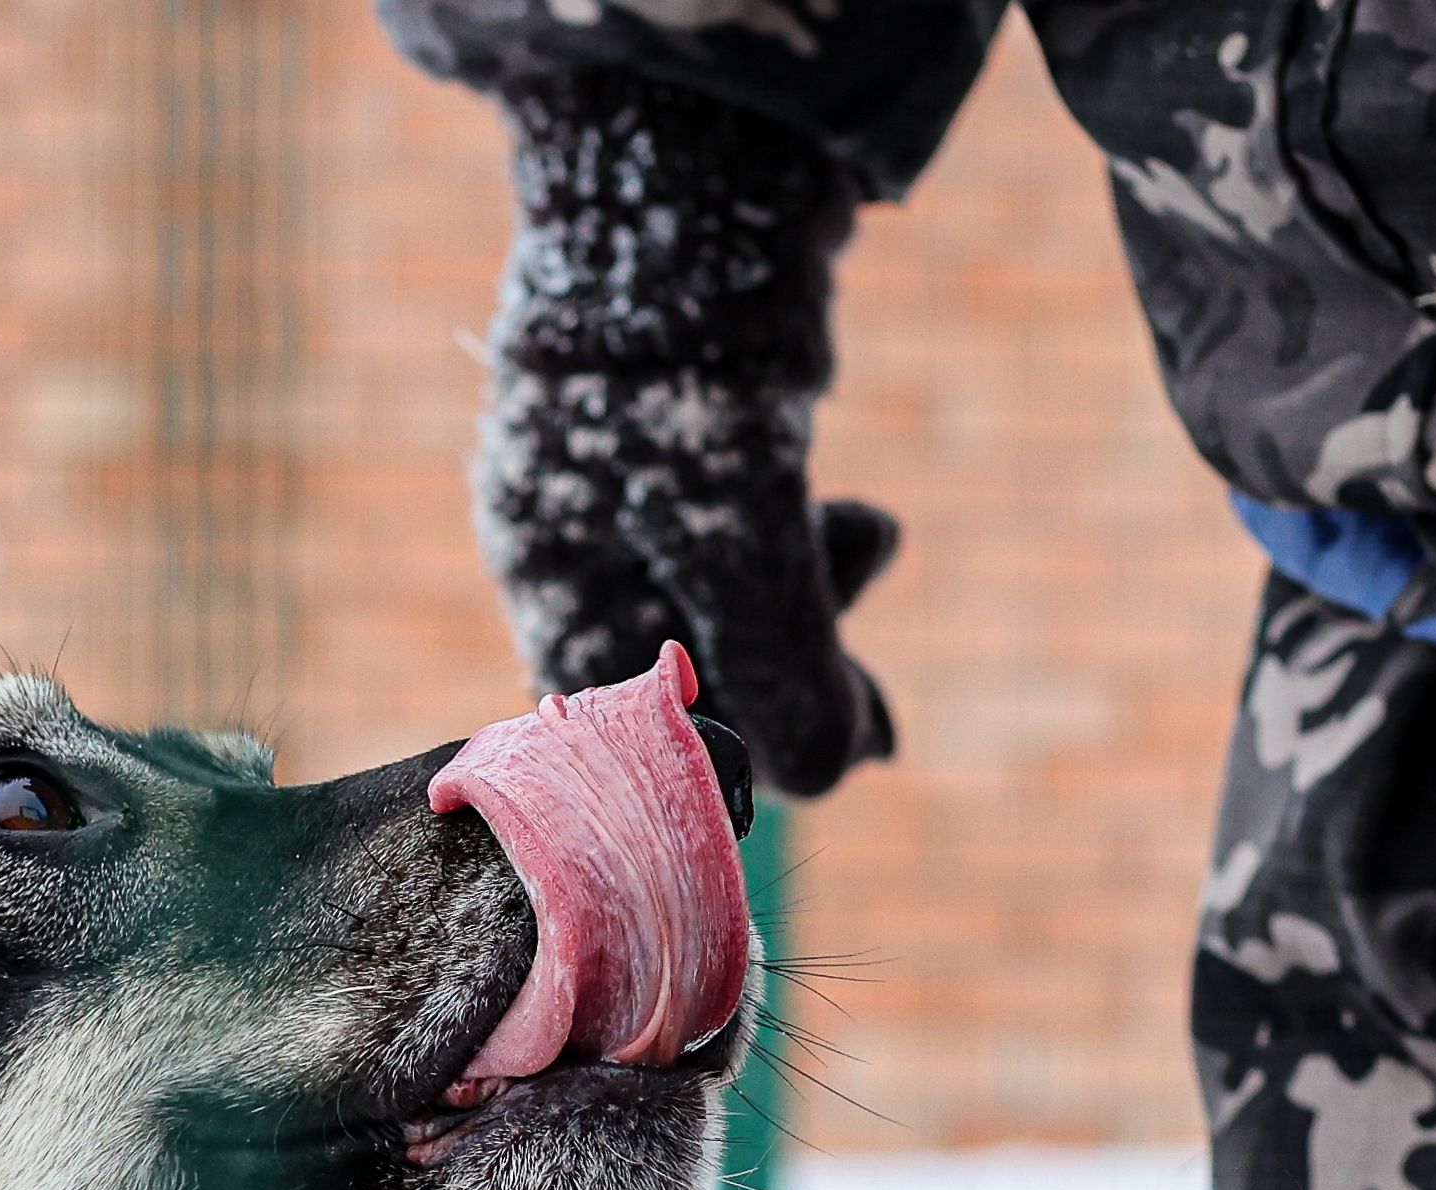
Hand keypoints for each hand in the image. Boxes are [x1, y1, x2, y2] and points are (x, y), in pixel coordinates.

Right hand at [480, 70, 896, 800]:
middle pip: (678, 660)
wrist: (694, 167)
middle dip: (788, 682)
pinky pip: (739, 527)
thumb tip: (830, 776)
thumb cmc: (691, 365)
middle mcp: (569, 530)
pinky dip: (801, 548)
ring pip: (721, 593)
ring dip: (808, 609)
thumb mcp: (743, 531)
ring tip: (876, 550)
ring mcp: (619, 475)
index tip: (831, 755)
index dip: (726, 755)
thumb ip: (783, 663)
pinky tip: (863, 527)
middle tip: (887, 718)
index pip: (621, 718)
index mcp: (548, 568)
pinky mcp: (681, 425)